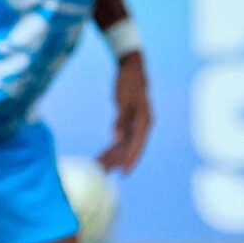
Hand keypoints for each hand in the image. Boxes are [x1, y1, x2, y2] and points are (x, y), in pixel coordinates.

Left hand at [97, 53, 151, 173]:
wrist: (131, 68)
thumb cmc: (128, 83)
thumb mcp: (123, 101)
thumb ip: (120, 120)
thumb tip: (116, 139)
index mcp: (144, 121)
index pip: (137, 145)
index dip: (130, 159)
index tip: (122, 172)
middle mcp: (142, 125)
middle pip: (129, 148)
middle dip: (117, 162)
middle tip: (104, 174)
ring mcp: (136, 124)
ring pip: (124, 145)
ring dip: (112, 156)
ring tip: (99, 168)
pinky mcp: (129, 122)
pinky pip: (120, 138)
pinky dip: (112, 147)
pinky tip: (102, 155)